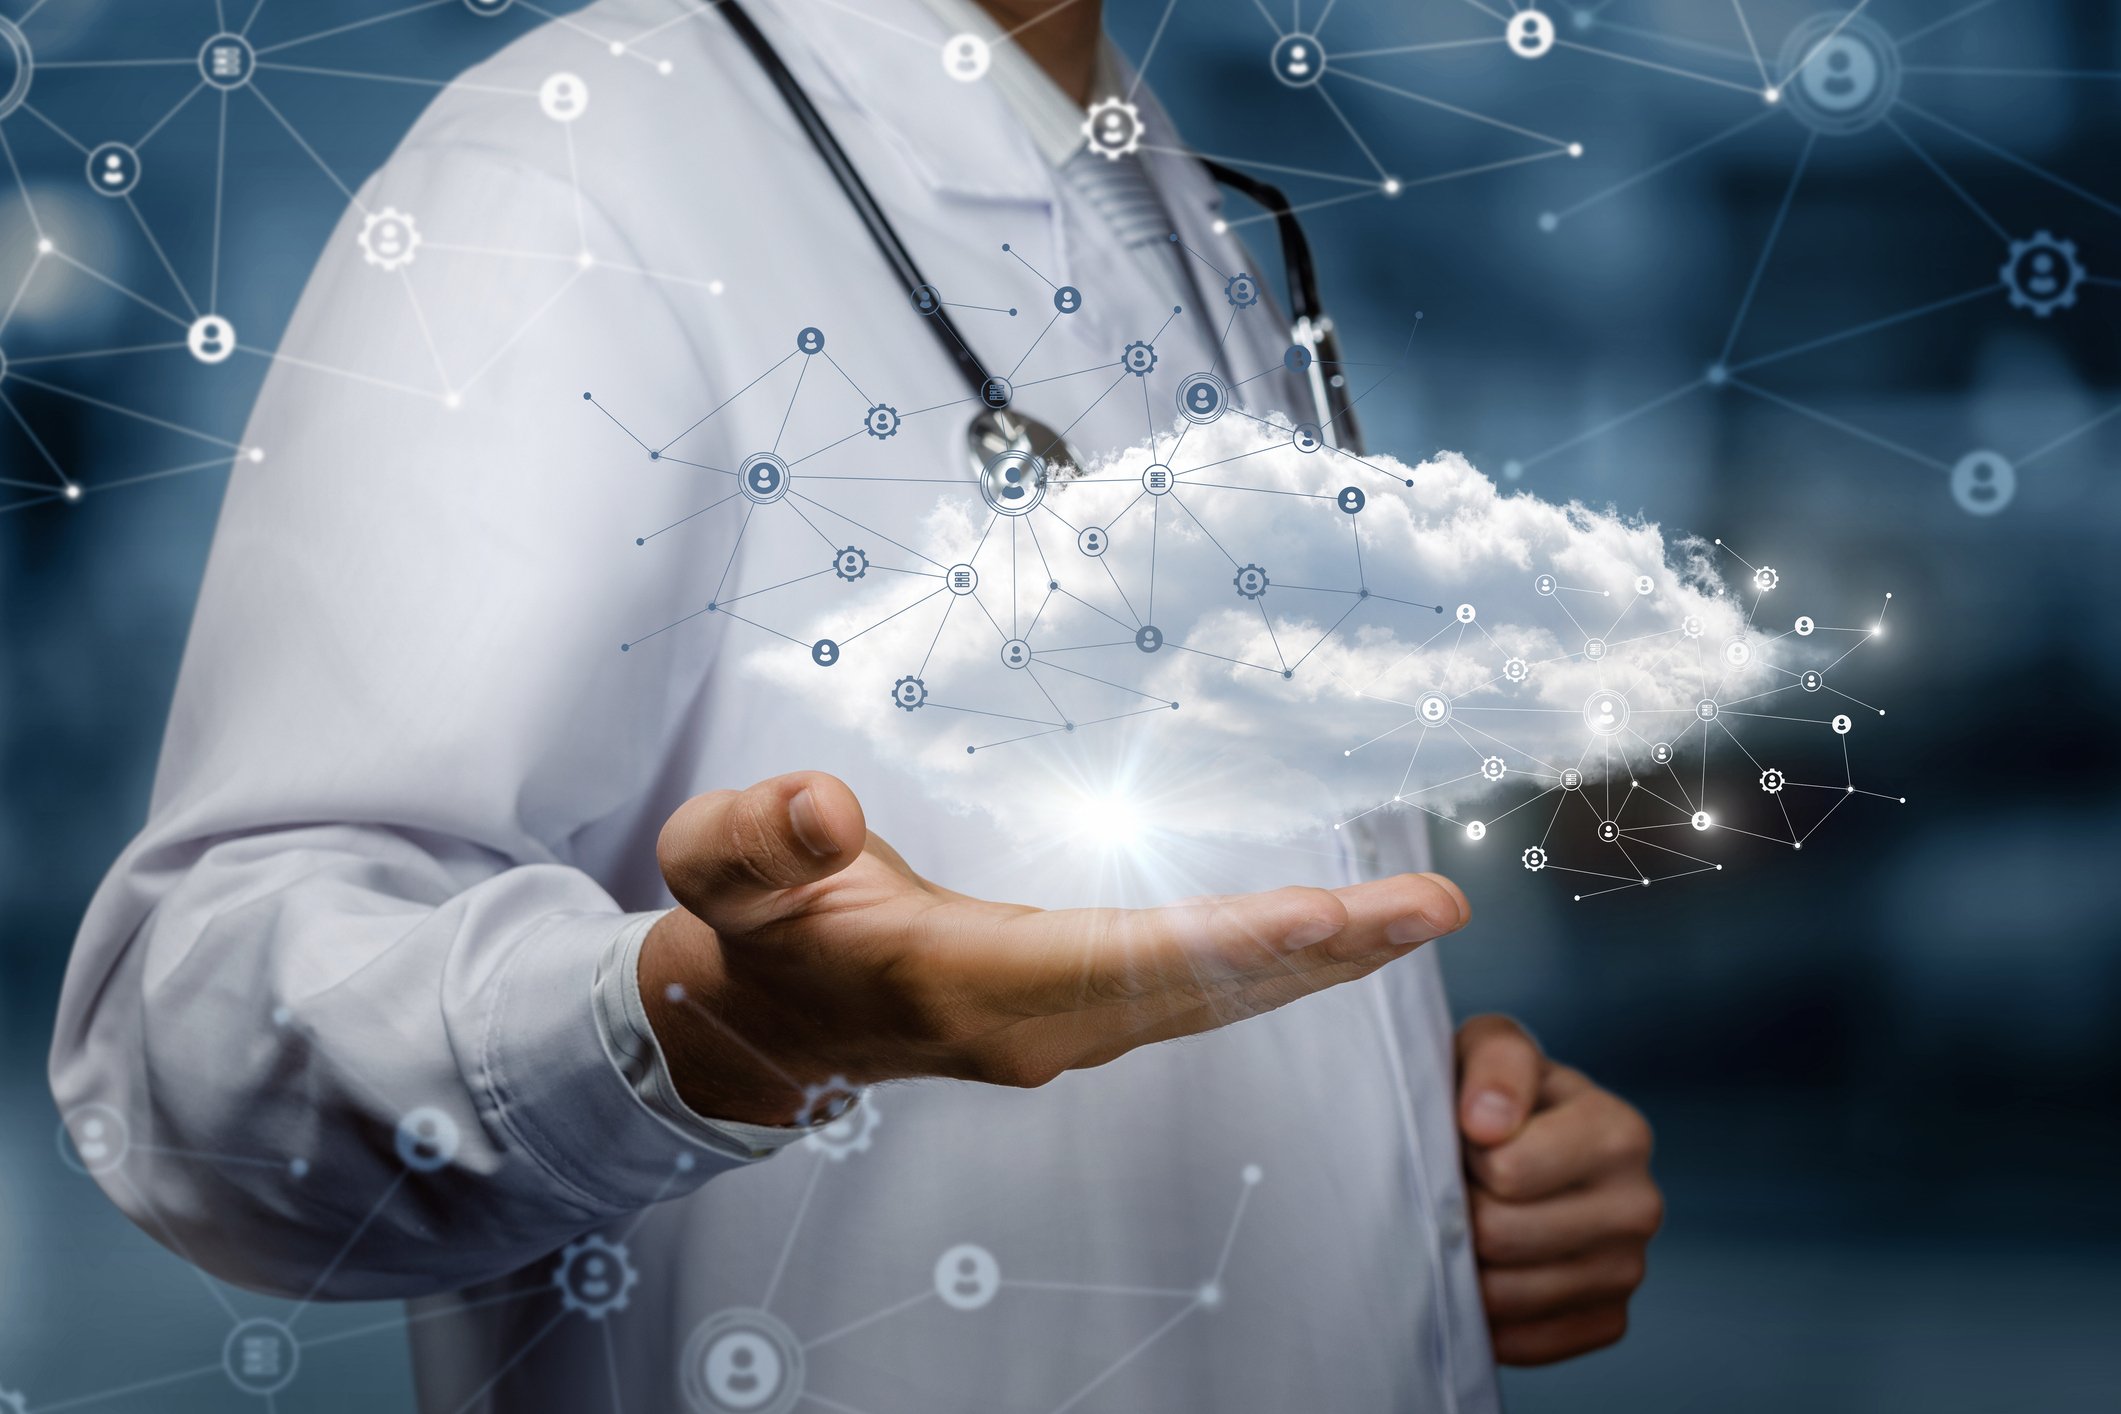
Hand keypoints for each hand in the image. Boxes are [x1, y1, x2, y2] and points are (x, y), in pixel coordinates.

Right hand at [640, 771, 1471, 1124]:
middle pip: (1195, 991)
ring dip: (1318, 962)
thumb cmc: (752, 930)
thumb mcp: (719, 866)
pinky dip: (1273, 963)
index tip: (1326, 912)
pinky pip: (1196, 996)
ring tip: (1422, 915)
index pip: (1110, 961)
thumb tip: (827, 805)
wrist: (762, 1023)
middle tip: (1431, 910)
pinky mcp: (1076, 1021)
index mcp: (956, 980)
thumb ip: (760, 836)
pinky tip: (1341, 935)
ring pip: (1210, 1001)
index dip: (1221, 939)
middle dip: (1317, 953)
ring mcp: (1059, 1033)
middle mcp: (1029, 1025)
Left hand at [1456, 1015, 1661, 1364]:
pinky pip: (1524, 1342)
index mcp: (1620, 1132)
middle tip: (1459, 1186)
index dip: (1464, 1155)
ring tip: (1468, 1224)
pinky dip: (1487, 1317)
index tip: (1466, 1137)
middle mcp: (1641, 1206)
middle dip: (1458, 1211)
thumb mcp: (1488, 1047)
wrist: (1506, 1146)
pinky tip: (1485, 1271)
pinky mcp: (1608, 1320)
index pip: (1508, 1170)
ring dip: (1464, 1264)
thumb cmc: (1491, 1092)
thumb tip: (1488, 1124)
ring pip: (1505, 1296)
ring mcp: (1629, 1270)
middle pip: (1502, 1237)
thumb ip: (1494, 1063)